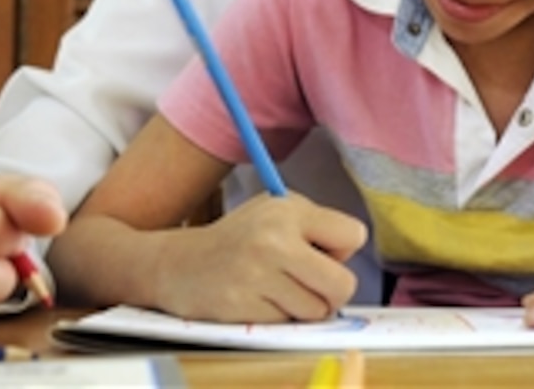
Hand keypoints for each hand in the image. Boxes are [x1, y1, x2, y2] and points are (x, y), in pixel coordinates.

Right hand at [152, 193, 366, 322]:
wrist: (179, 263)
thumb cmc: (241, 238)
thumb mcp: (277, 211)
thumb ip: (317, 227)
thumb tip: (347, 258)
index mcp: (288, 210)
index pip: (354, 235)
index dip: (343, 249)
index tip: (323, 250)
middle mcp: (274, 241)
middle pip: (343, 285)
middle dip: (334, 291)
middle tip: (314, 284)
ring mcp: (257, 276)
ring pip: (317, 310)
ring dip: (305, 306)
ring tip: (279, 287)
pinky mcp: (243, 307)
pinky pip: (288, 323)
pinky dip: (280, 316)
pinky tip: (259, 298)